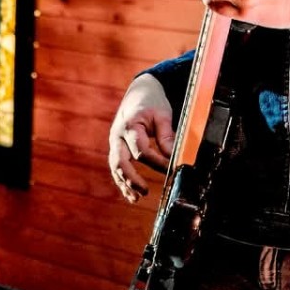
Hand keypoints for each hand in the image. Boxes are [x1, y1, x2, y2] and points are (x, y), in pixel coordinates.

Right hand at [108, 74, 174, 202]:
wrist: (139, 92)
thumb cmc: (152, 102)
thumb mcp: (163, 115)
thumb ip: (167, 137)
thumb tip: (175, 160)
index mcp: (130, 125)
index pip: (142, 150)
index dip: (157, 162)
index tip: (172, 169)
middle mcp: (117, 135)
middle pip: (120, 161)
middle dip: (132, 178)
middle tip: (146, 191)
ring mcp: (114, 142)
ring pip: (115, 166)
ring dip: (125, 183)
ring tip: (136, 198)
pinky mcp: (116, 147)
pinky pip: (116, 166)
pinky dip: (122, 181)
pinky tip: (131, 195)